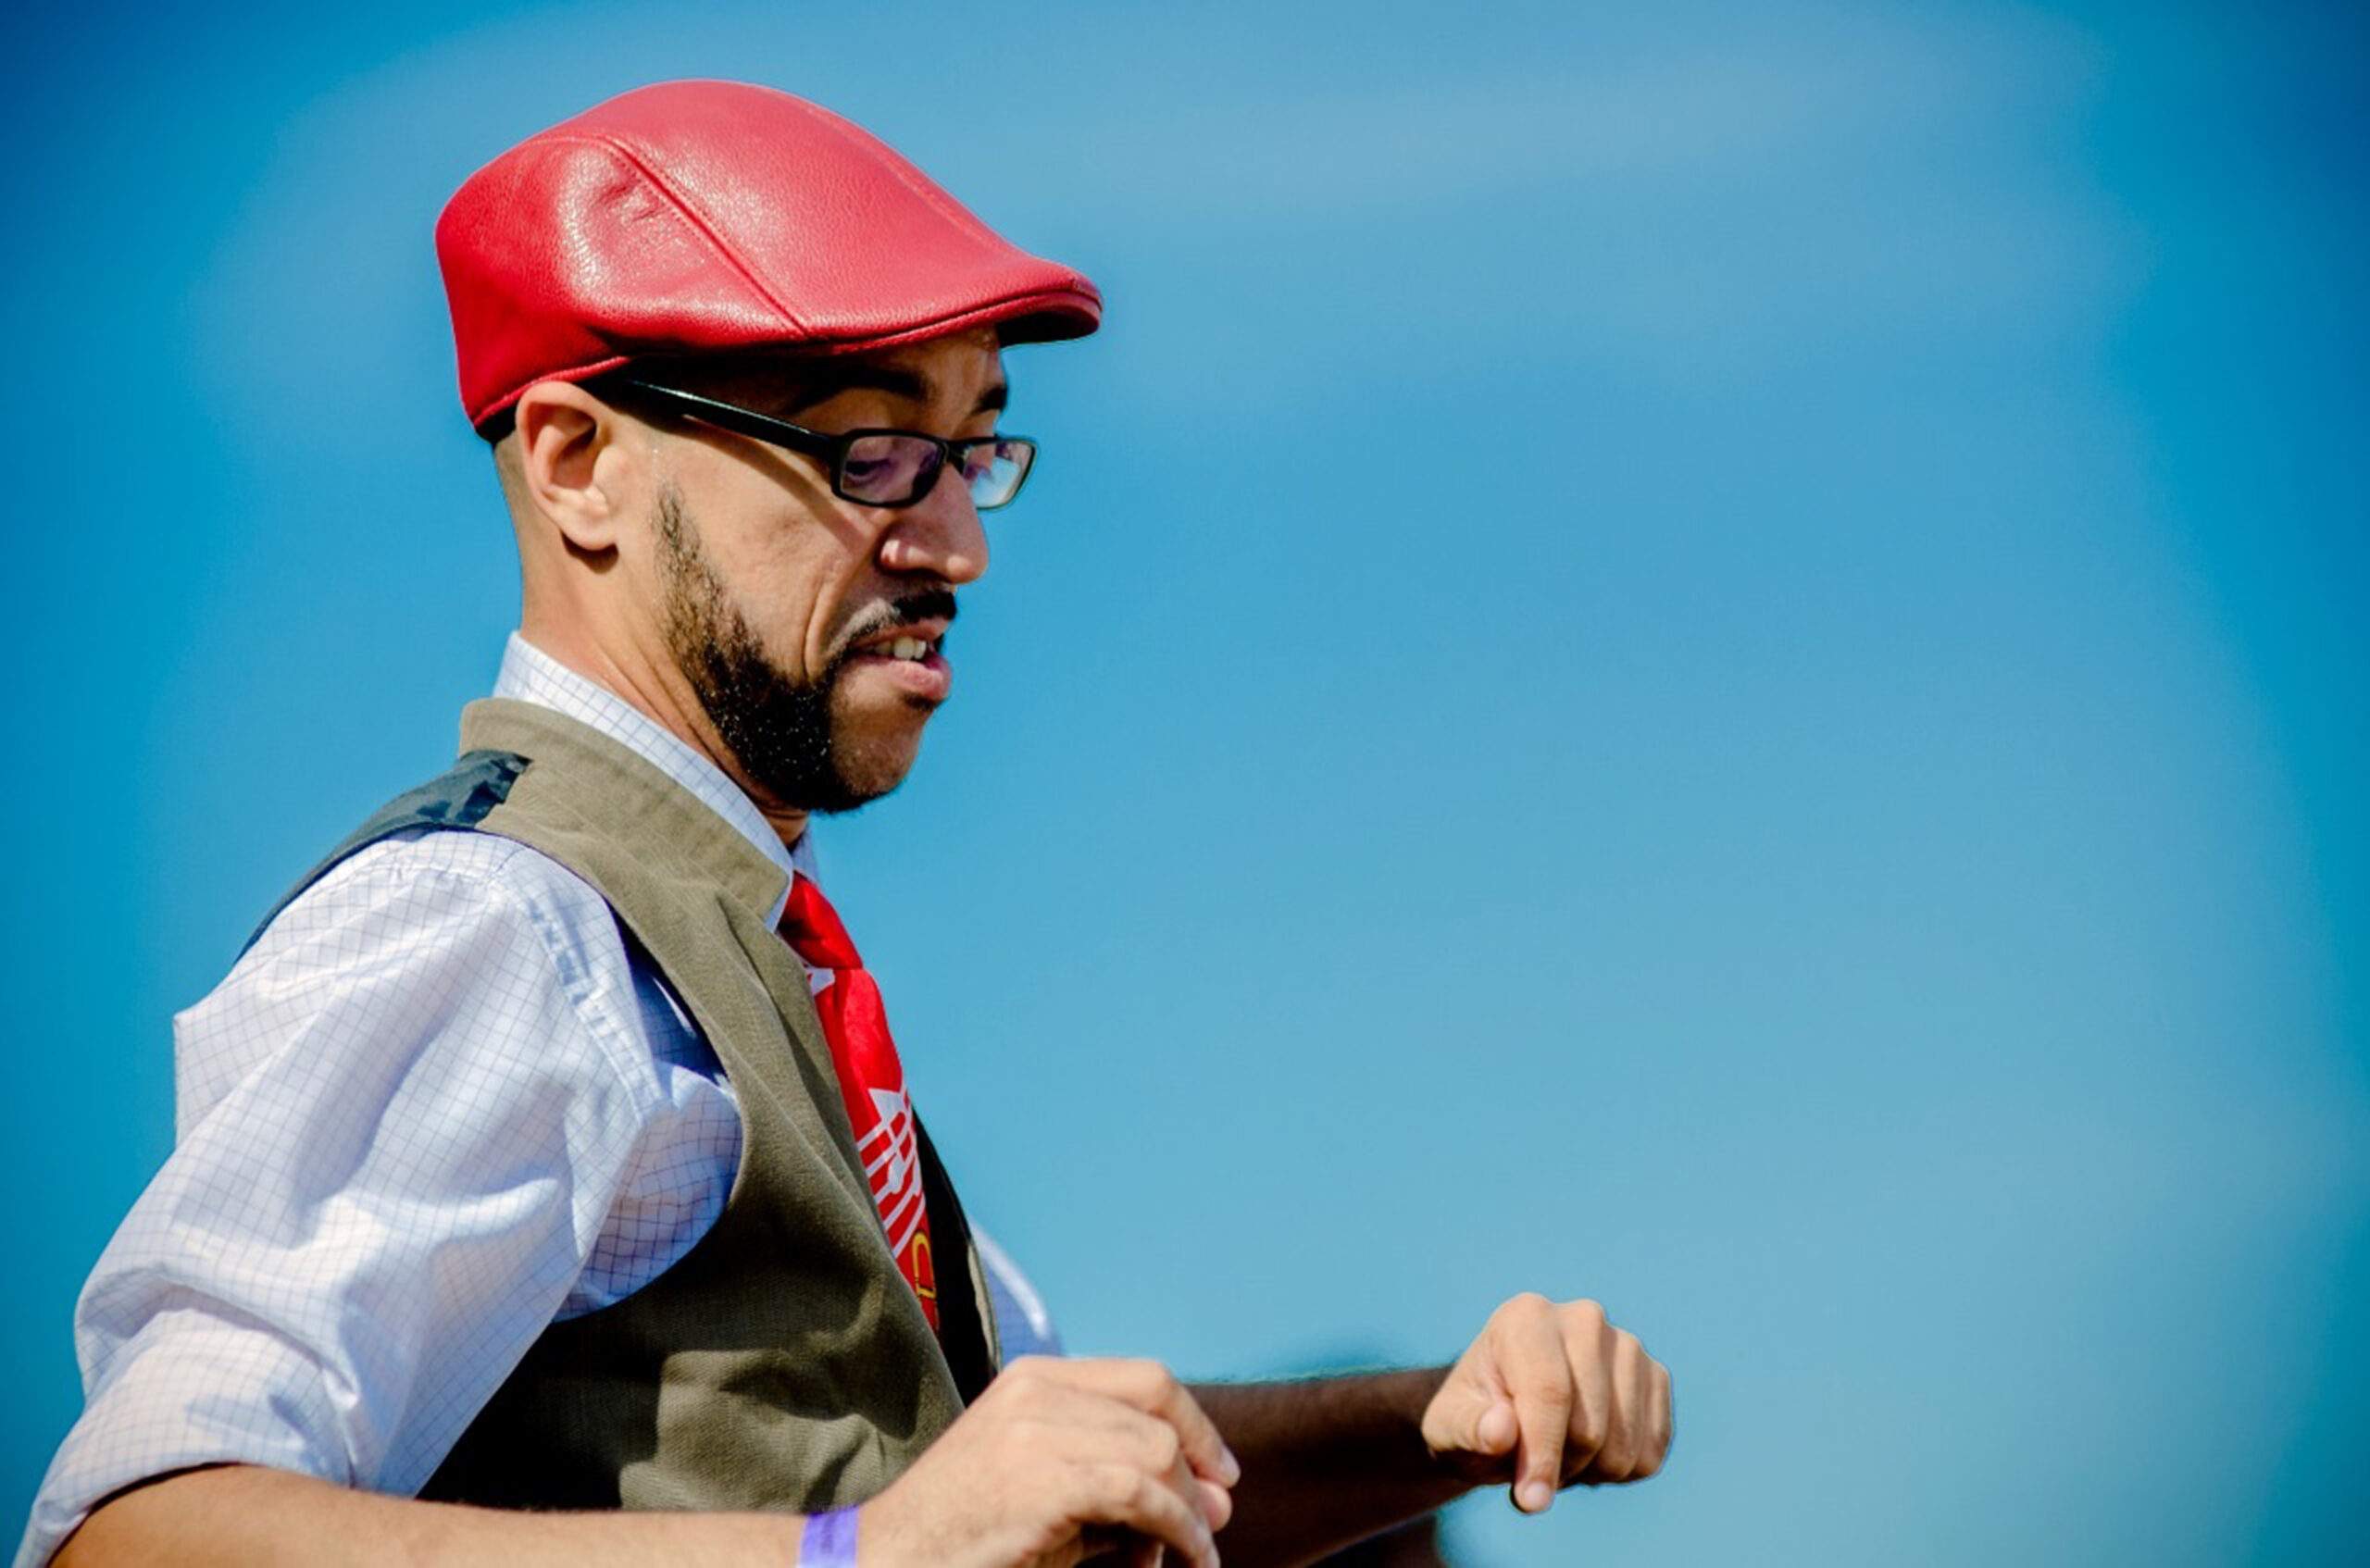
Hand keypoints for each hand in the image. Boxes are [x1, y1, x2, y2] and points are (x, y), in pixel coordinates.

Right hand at [859, 1356, 1238, 1567]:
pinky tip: (1181, 1555)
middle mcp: (1038, 1389)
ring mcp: (1036, 1429)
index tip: (1219, 1472)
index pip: (1146, 1379)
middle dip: (1200, 1467)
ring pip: (1155, 1451)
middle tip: (1216, 1520)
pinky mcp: (1041, 1480)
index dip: (1195, 1424)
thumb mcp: (1046, 1488)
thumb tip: (1217, 1499)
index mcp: (1036, 1378)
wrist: (891, 1557)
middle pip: (1158, 1411)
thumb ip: (1124, 1486)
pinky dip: (1176, 1526)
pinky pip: (1139, 1493)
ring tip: (1196, 1550)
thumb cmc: (968, 1532)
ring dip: (1190, 1508)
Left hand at [1419, 1293, 1672, 1513]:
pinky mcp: (1655, 1377)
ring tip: (1558, 1453)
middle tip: (1530, 1464)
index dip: (1542, 1455)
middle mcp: (1584, 1319)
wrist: (1507, 1408)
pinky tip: (1591, 1452)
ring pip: (1625, 1445)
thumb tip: (1501, 1430)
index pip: (1550, 1392)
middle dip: (1559, 1466)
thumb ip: (1469, 1428)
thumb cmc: (1474, 1416)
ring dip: (1589, 1472)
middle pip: (1590, 1427)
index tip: (1530, 1501)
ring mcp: (1627, 1346)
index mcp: (1527, 1317)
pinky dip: (1620, 1472)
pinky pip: (1651, 1454)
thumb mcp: (1450, 1427)